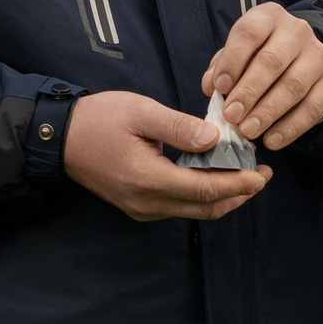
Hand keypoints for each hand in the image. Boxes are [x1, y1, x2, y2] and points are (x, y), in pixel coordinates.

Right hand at [64, 91, 271, 221]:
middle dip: (239, 194)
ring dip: (223, 196)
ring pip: (194, 211)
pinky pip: (180, 207)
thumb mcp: (140, 112)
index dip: (239, 184)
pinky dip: (203, 195)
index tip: (262, 173)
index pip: (205, 190)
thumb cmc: (98, 119)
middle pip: (205, 208)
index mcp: (149, 179)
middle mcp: (147, 203)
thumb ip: (179, 127)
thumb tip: (215, 139)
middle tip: (262, 174)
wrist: (59, 139)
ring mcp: (142, 208)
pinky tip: (213, 175)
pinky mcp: (138, 206)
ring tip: (244, 174)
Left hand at [203, 4, 322, 150]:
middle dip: (249, 91)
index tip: (220, 87)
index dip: (233, 60)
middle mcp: (297, 31)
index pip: (249, 33)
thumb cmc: (260, 55)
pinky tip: (272, 140)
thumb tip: (211, 87)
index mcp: (268, 17)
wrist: (302, 59)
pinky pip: (312, 108)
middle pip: (272, 61)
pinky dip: (290, 127)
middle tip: (231, 116)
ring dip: (268, 112)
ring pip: (293, 85)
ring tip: (248, 131)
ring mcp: (318, 56)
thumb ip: (222, 67)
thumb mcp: (238, 54)